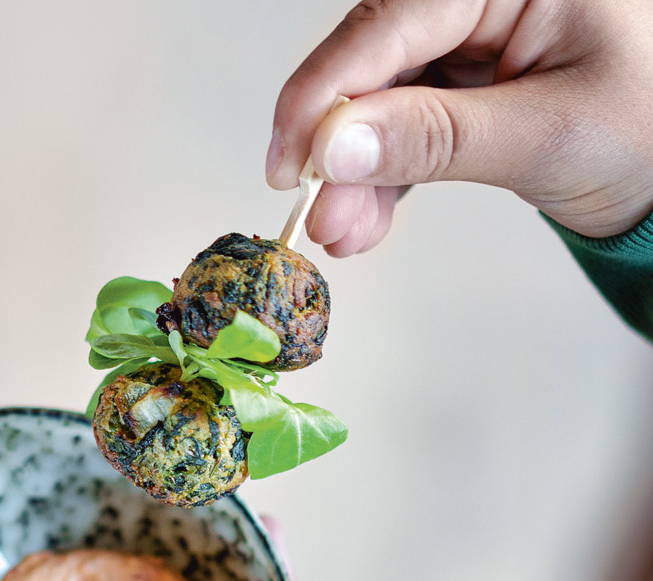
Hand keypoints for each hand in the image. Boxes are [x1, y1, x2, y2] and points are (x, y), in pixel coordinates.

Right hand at [267, 0, 652, 255]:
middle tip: (319, 214)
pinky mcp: (460, 86)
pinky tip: (366, 220)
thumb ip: (437, 137)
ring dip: (352, 175)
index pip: (389, 22)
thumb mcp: (545, 135)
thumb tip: (336, 146)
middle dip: (338, 147)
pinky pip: (399, 129)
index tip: (289, 161)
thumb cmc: (648, 132)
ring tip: (345, 233)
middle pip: (373, 62)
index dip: (325, 94)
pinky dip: (379, 179)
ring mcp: (468, 41)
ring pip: (377, 103)